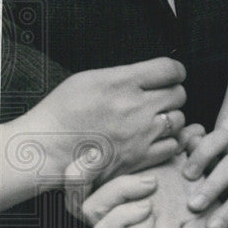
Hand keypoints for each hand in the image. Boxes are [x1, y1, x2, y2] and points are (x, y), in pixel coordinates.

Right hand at [24, 57, 186, 181]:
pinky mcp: (141, 157)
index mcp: (122, 83)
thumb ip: (125, 76)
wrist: (47, 148)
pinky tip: (153, 139)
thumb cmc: (62, 112)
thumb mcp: (89, 79)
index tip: (171, 76)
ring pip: (179, 120)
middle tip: (159, 100)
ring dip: (171, 119)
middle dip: (172, 95)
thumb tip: (151, 75)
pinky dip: (167, 142)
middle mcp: (136, 107)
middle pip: (179, 94)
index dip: (175, 72)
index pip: (170, 69)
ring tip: (154, 121)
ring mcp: (141, 134)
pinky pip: (172, 145)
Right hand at [183, 127, 227, 227]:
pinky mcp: (203, 133)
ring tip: (186, 175)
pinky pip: (196, 129)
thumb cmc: (222, 199)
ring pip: (221, 140)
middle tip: (193, 205)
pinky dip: (188, 136)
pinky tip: (176, 150)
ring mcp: (222, 144)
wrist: (226, 158)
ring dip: (203, 156)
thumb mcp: (227, 212)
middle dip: (215, 185)